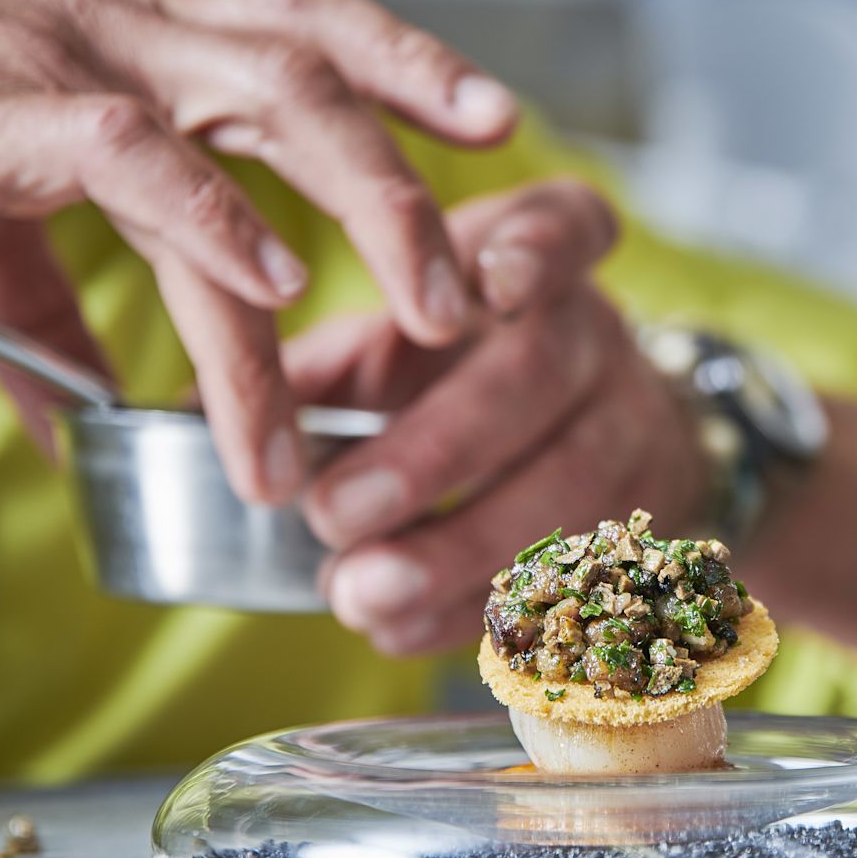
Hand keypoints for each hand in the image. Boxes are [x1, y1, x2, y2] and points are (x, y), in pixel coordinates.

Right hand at [0, 0, 516, 492]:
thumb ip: (50, 321)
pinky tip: (271, 283)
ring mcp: (73, 62)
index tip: (487, 142)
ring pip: (267, 103)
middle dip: (412, 173)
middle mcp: (132, 34)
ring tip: (434, 315)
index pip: (304, 35)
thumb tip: (87, 426)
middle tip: (480, 292)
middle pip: (317, 74)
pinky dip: (211, 216)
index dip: (403, 77)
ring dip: (367, 205)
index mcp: (137, 44)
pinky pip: (131, 152)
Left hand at [286, 179, 707, 653]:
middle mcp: (598, 334)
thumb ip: (326, 366)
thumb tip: (214, 416)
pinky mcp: (643, 521)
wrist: (591, 428)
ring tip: (358, 596)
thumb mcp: (399, 339)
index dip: (535, 253)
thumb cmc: (462, 368)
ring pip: (566, 492)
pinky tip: (402, 628)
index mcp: (537, 258)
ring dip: (457, 552)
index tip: (487, 282)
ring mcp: (634, 430)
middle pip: (538, 380)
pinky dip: (480, 607)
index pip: (564, 229)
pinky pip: (572, 575)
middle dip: (434, 454)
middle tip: (334, 515)